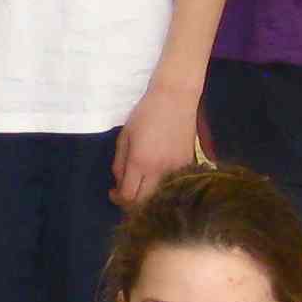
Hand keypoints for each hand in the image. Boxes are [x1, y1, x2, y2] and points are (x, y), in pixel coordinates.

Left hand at [111, 81, 202, 206]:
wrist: (175, 98)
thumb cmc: (146, 113)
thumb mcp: (125, 137)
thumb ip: (120, 163)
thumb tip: (120, 183)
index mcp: (140, 162)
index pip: (128, 196)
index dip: (118, 199)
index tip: (113, 192)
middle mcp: (160, 171)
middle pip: (145, 203)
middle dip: (131, 203)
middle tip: (124, 192)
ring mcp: (177, 170)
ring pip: (161, 197)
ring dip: (148, 197)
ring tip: (140, 186)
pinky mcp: (189, 165)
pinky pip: (174, 186)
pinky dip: (163, 188)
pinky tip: (155, 178)